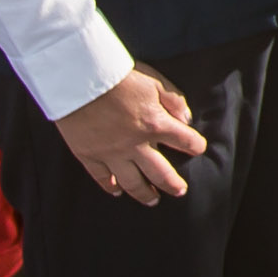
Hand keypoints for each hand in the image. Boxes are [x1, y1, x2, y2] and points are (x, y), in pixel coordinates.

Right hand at [57, 69, 204, 203]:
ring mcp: (111, 153)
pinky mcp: (88, 155)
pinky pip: (102, 177)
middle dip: (173, 184)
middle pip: (160, 172)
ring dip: (144, 193)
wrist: (79, 78)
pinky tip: (117, 192)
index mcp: (155, 124)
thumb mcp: (154, 81)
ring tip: (153, 200)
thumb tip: (186, 120)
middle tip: (180, 191)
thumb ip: (174, 101)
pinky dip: (110, 187)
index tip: (198, 148)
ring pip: (132, 182)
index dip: (195, 145)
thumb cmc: (119, 76)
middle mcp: (135, 144)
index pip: (184, 141)